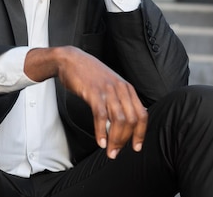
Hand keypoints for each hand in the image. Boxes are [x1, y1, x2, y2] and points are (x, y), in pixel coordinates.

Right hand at [27, 46, 147, 158]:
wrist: (70, 59)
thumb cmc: (88, 74)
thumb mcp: (110, 84)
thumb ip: (120, 99)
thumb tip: (127, 120)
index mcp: (127, 88)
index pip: (142, 114)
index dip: (141, 133)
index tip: (136, 147)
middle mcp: (120, 89)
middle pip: (132, 120)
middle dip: (126, 140)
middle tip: (116, 152)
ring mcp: (107, 90)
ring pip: (119, 120)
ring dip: (115, 139)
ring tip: (109, 150)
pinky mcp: (93, 92)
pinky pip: (101, 116)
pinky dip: (101, 131)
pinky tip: (99, 141)